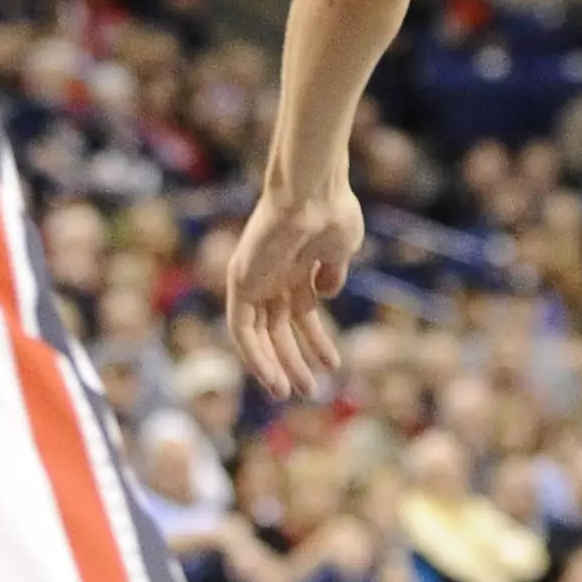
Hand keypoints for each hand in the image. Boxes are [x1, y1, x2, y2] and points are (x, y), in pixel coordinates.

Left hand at [227, 177, 364, 398]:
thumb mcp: (341, 249)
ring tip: (290, 391)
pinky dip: (254, 354)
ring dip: (274, 363)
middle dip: (294, 359)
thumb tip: (326, 295)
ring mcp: (257, 276)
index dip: (317, 341)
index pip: (303, 313)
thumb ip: (333, 274)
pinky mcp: (240, 280)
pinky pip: (242, 328)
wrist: (313, 190)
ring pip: (260, 333)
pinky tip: (270, 376)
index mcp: (300, 266)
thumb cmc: (332, 212)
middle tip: (309, 390)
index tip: (333, 366)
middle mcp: (275, 273)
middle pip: (280, 327)